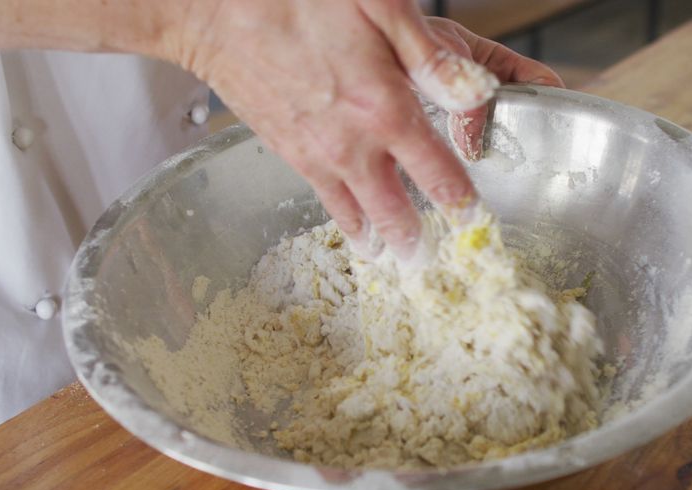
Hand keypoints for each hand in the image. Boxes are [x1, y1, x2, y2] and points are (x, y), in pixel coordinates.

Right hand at [161, 1, 562, 258]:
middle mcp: (353, 144)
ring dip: (383, 241)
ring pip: (359, 216)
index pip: (439, 174)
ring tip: (398, 262)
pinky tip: (354, 232)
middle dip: (420, 242)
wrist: (215, 9)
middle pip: (397, 213)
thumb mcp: (381, 5)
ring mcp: (317, 154)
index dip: (463, 205)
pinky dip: (345, 223)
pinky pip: (325, 201)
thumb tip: (476, 94)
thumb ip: (432, 57)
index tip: (477, 225)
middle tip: (437, 262)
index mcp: (385, 108)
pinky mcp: (289, 152)